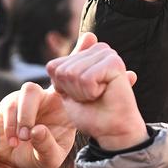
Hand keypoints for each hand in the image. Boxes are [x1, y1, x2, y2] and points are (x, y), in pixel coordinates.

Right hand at [0, 83, 74, 167]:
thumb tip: (37, 130)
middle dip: (29, 113)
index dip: (69, 83)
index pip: (69, 90)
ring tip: (20, 141)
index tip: (64, 101)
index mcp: (63, 110)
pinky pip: (10, 106)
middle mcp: (48, 98)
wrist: (15, 163)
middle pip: (39, 89)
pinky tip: (13, 142)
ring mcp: (28, 99)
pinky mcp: (11, 103)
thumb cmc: (39, 158)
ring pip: (26, 92)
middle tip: (25, 137)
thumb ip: (47, 147)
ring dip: (21, 120)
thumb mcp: (49, 160)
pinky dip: (9, 127)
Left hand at [46, 34, 147, 151]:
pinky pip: (86, 78)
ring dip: (81, 93)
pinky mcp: (114, 63)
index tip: (79, 95)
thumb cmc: (91, 113)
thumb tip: (86, 36)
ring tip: (98, 96)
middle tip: (90, 97)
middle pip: (62, 70)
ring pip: (73, 73)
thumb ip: (66, 66)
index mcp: (87, 53)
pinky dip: (90, 93)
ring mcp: (107, 54)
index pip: (53, 67)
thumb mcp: (69, 88)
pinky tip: (104, 94)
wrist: (111, 131)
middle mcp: (99, 49)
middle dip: (72, 90)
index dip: (61, 87)